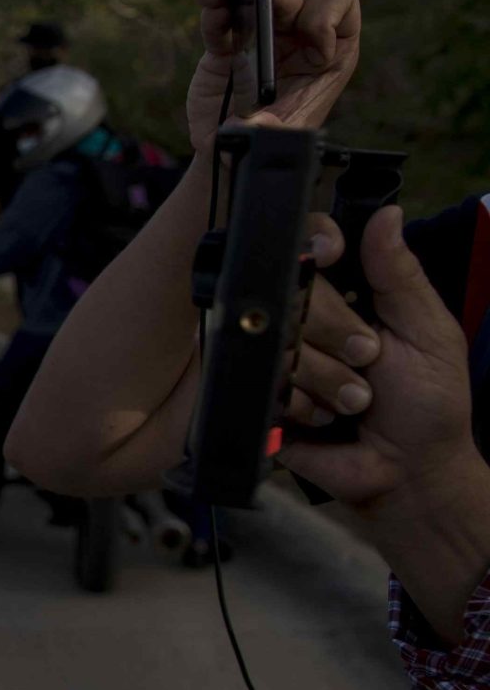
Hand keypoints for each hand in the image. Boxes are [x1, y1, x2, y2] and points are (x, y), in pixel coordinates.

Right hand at [183, 0, 361, 153]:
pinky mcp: (225, 46)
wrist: (232, 156)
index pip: (341, 12)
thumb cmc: (270, 146)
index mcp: (328, 56)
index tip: (308, 45)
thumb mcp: (283, 143)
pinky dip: (213, 4)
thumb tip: (253, 122)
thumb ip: (274, 132)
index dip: (326, 19)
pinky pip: (222, 16)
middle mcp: (297, 40)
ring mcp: (260, 39)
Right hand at [278, 206, 479, 516]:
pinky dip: (301, 406)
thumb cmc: (428, 405)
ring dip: (325, 378)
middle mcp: (306, 321)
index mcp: (348, 295)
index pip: (313, 249)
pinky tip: (323, 419)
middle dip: (338, 333)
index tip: (333, 256)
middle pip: (294, 295)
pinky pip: (265, 386)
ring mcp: (279, 359)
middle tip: (369, 361)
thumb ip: (401, 275)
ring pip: (279, 344)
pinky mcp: (261, 397)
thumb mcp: (429, 332)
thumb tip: (385, 214)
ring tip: (354, 402)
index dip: (317, 246)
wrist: (407, 475)